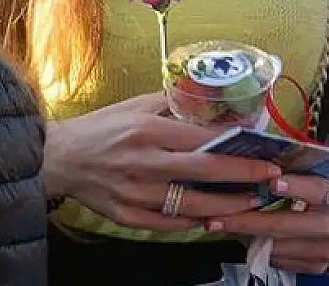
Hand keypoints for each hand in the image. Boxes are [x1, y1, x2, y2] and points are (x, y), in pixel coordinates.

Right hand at [46, 93, 282, 230]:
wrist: (58, 158)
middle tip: (270, 179)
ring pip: (193, 206)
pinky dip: (194, 222)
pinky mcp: (127, 216)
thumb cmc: (98, 129)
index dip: (239, 149)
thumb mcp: (132, 107)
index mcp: (145, 131)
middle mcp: (142, 162)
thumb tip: (211, 103)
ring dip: (227, 206)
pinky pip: (170, 224)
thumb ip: (170, 104)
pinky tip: (210, 217)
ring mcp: (135, 193)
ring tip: (249, 202)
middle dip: (245, 177)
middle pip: (205, 173)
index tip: (265, 154)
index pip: (203, 141)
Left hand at [207, 171, 328, 272]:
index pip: (315, 189)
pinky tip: (243, 237)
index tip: (272, 182)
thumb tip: (244, 148)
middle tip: (216, 218)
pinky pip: (281, 261)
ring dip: (246, 237)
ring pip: (279, 246)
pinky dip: (259, 249)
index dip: (295, 187)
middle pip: (287, 225)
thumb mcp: (308, 168)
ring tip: (220, 226)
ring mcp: (327, 247)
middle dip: (247, 222)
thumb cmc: (316, 182)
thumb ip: (284, 163)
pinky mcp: (319, 264)